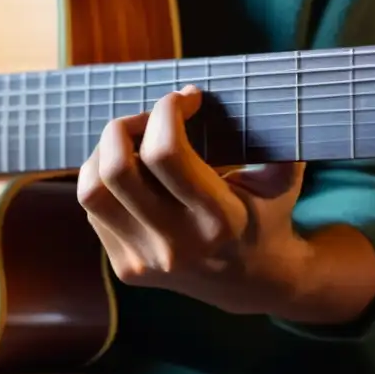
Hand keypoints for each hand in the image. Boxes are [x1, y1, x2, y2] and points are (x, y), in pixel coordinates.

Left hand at [76, 85, 310, 315]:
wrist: (254, 283)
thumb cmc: (269, 216)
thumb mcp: (282, 178)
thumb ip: (274, 137)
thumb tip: (251, 90)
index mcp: (219, 220)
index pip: (165, 152)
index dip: (167, 110)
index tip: (186, 99)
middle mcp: (178, 245)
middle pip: (117, 169)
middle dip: (125, 126)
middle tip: (150, 118)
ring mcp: (147, 261)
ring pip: (92, 191)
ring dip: (104, 154)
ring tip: (131, 143)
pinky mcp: (127, 269)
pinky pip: (95, 212)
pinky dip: (106, 182)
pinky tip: (134, 175)